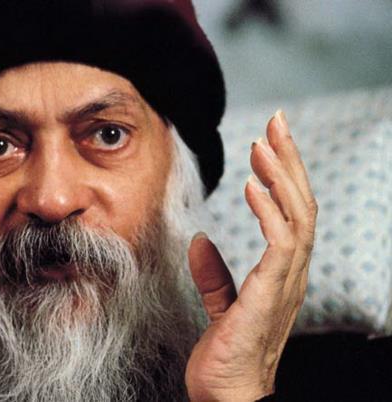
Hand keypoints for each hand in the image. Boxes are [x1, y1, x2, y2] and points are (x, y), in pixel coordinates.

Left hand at [185, 111, 317, 401]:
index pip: (291, 212)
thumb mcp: (222, 305)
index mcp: (282, 272)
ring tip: (263, 145)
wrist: (228, 395)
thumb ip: (216, 276)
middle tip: (278, 121)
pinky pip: (280, 244)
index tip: (269, 141)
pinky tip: (252, 187)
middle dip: (290, 160)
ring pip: (298, 217)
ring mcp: (286, 283)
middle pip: (302, 204)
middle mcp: (292, 273)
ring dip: (281, 177)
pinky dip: (269, 211)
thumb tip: (201, 240)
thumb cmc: (228, 354)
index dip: (284, 175)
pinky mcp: (270, 294)